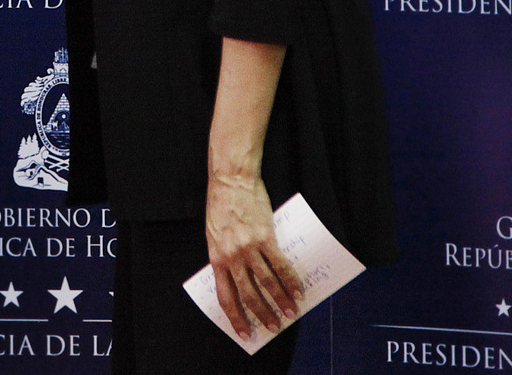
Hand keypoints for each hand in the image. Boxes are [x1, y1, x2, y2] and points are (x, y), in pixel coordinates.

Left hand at [205, 171, 301, 339]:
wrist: (231, 179)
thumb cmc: (222, 205)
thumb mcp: (214, 234)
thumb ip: (225, 256)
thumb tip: (242, 278)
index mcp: (216, 257)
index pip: (225, 296)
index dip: (235, 318)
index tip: (245, 333)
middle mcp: (231, 256)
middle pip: (248, 294)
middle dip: (262, 314)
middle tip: (274, 327)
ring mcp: (248, 247)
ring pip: (266, 283)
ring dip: (280, 301)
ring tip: (290, 312)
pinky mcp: (265, 237)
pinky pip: (280, 265)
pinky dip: (290, 280)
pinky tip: (297, 291)